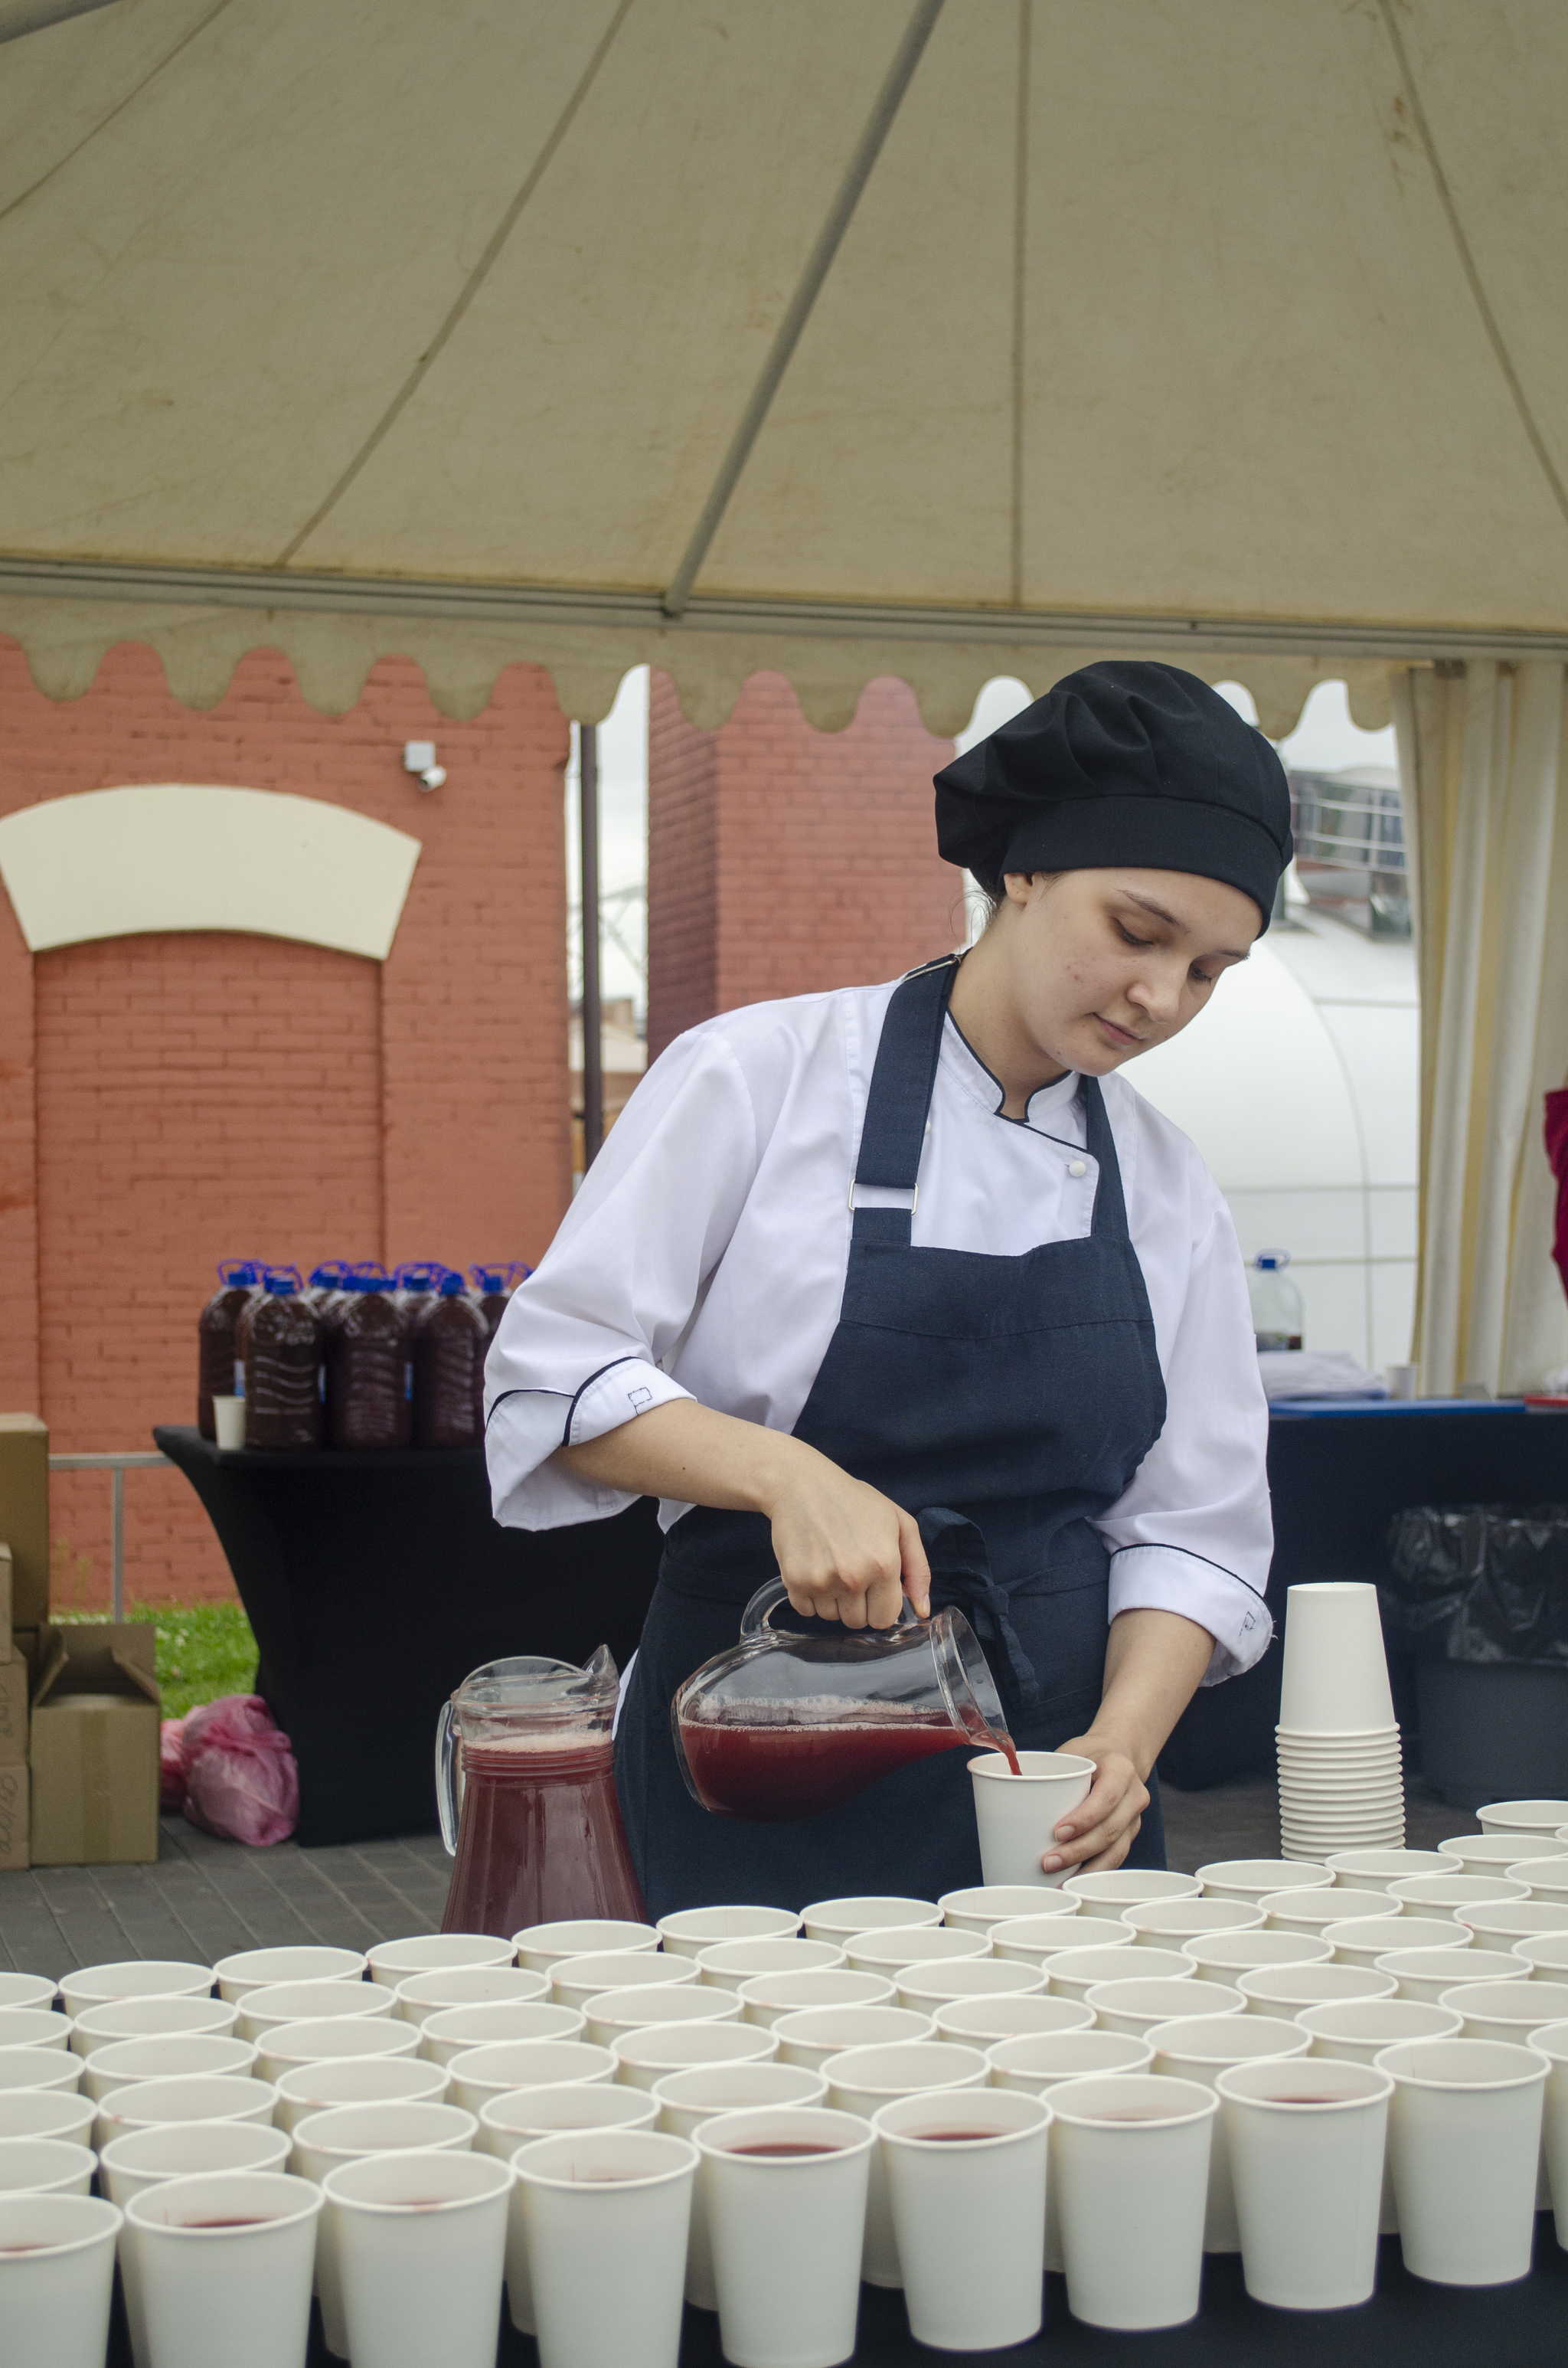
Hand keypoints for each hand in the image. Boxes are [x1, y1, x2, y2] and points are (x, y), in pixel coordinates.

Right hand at [763, 1450, 930, 1629]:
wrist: (802, 1485)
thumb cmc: (855, 1501)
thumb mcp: (901, 1524)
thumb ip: (918, 1570)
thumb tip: (923, 1610)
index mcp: (884, 1564)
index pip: (885, 1618)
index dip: (882, 1605)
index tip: (875, 1588)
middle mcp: (853, 1578)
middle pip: (859, 1622)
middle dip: (859, 1604)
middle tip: (852, 1574)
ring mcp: (821, 1582)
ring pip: (832, 1618)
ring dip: (834, 1602)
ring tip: (832, 1568)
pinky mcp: (794, 1582)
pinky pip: (807, 1612)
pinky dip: (811, 1599)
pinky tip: (815, 1571)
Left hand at [1041, 1733, 1149, 1872]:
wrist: (1117, 1754)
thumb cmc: (1087, 1756)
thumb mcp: (1070, 1753)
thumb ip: (1049, 1773)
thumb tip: (1004, 1789)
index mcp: (1121, 1770)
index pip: (1106, 1797)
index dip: (1084, 1818)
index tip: (1057, 1832)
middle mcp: (1135, 1795)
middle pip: (1110, 1830)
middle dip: (1078, 1850)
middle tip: (1047, 1862)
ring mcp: (1135, 1818)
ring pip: (1116, 1850)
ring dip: (1086, 1869)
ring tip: (1058, 1881)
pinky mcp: (1130, 1835)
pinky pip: (1116, 1858)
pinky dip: (1095, 1873)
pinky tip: (1075, 1883)